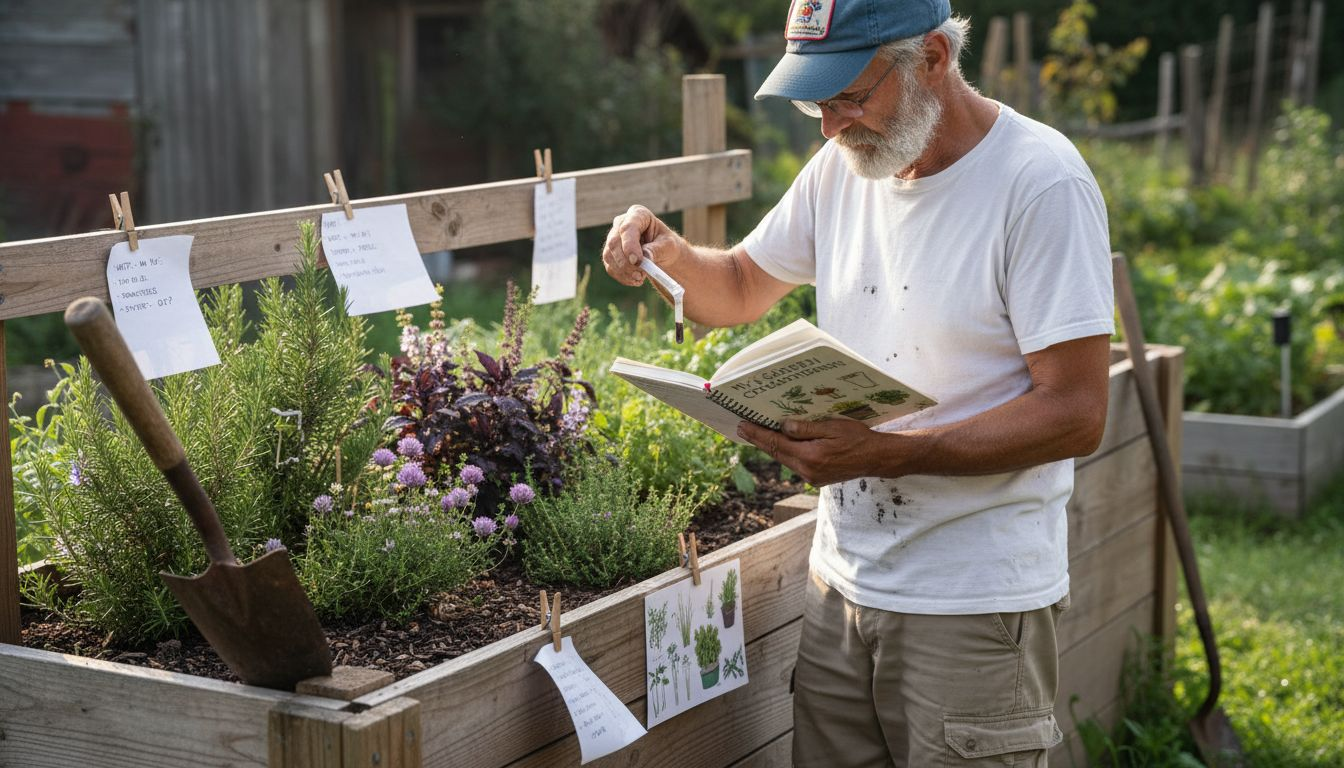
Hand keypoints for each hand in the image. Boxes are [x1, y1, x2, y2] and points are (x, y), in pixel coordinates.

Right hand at [602, 204, 684, 286]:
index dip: (630, 245)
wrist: (663, 254)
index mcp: (638, 215)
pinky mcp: (610, 254)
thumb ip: (657, 249)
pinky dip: (622, 277)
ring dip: (624, 271)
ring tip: (641, 278)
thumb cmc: (666, 245)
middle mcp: (621, 224)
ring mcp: (613, 238)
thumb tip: (645, 257)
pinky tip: (635, 280)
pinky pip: (610, 267)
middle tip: (640, 275)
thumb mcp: (668, 245)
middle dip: (626, 262)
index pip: (628, 227)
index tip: (637, 261)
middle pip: (614, 242)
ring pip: (609, 256)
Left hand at [736, 418, 893, 485]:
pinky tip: (780, 443)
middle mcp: (807, 470)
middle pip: (776, 453)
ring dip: (771, 447)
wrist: (876, 459)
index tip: (742, 426)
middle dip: (758, 440)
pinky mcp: (816, 478)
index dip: (757, 434)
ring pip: (785, 459)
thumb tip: (783, 426)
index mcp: (810, 456)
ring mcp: (811, 477)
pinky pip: (795, 463)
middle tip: (742, 428)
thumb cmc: (857, 438)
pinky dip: (785, 453)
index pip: (776, 444)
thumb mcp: (832, 427)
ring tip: (757, 434)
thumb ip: (806, 428)